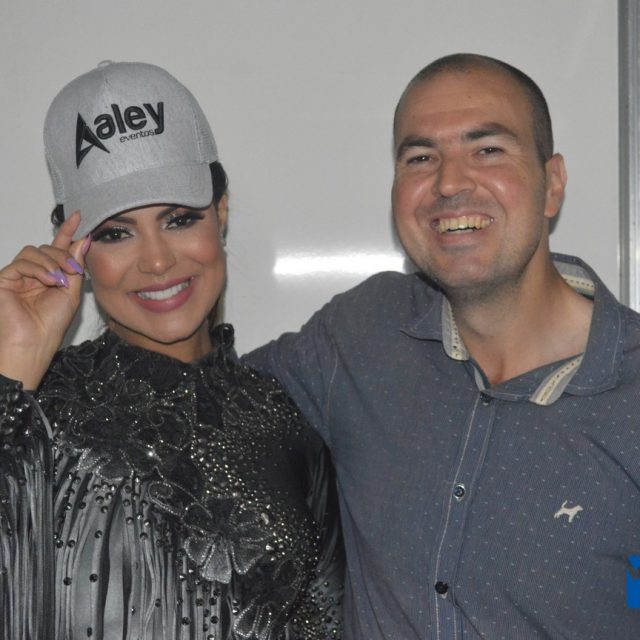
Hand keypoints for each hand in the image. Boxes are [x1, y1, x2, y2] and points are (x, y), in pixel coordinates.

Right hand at [0, 212, 89, 388]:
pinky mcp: (4, 279)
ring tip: (61, 280)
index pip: (58, 248)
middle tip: (75, 270)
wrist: (34, 343)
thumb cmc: (52, 324)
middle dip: (63, 255)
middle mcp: (32, 274)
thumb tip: (83, 240)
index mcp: (49, 276)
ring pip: (34, 252)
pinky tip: (50, 281)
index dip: (67, 232)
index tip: (79, 216)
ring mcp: (17, 276)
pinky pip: (22, 263)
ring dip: (52, 262)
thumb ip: (75, 266)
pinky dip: (39, 270)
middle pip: (47, 248)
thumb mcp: (71, 293)